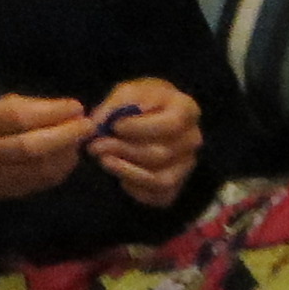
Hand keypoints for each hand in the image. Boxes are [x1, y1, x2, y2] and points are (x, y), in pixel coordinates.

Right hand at [0, 93, 94, 205]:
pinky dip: (60, 169)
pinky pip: (40, 182)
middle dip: (65, 136)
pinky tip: (67, 156)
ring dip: (67, 154)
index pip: (17, 117)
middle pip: (31, 147)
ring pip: (39, 169)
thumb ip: (23, 108)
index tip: (75, 106)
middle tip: (88, 125)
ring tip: (79, 140)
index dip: (50, 112)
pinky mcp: (6, 194)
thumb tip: (65, 110)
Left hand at [81, 77, 202, 208]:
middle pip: (162, 154)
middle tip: (96, 146)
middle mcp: (192, 139)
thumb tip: (101, 123)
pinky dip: (135, 189)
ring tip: (103, 160)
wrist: (147, 119)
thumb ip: (115, 106)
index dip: (141, 128)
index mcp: (187, 110)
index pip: (171, 124)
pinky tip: (119, 176)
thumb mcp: (127, 93)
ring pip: (159, 179)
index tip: (114, 126)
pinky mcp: (175, 186)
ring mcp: (186, 165)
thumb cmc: (140, 103)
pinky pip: (157, 196)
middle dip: (125, 151)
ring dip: (126, 171)